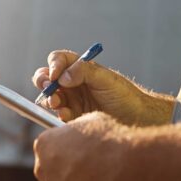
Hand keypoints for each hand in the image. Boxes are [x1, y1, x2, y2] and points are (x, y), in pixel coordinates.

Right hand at [32, 50, 170, 124]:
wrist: (137, 120)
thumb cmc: (125, 95)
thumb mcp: (106, 79)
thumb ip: (84, 72)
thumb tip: (62, 75)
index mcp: (81, 68)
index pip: (59, 60)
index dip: (54, 65)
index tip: (55, 75)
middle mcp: (73, 83)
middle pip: (48, 78)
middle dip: (43, 82)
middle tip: (48, 89)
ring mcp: (72, 101)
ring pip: (50, 97)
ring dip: (50, 99)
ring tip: (57, 104)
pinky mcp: (74, 118)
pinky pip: (59, 115)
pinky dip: (60, 114)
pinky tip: (68, 115)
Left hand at [33, 112, 130, 180]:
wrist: (126, 167)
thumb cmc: (110, 140)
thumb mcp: (89, 123)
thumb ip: (75, 132)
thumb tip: (78, 136)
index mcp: (45, 144)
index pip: (44, 147)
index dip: (59, 147)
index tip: (70, 149)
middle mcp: (44, 169)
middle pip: (46, 170)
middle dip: (59, 168)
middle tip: (79, 165)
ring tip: (94, 178)